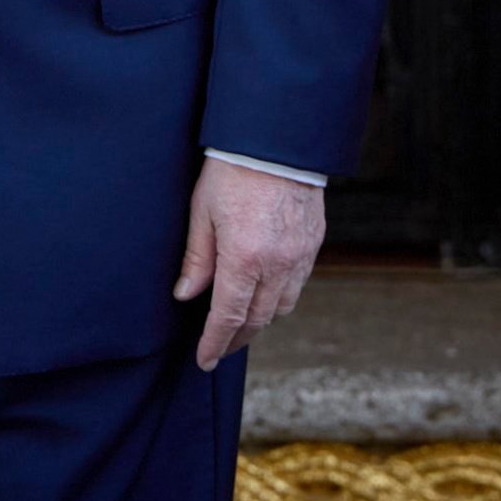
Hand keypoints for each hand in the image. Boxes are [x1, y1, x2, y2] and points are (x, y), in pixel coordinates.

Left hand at [172, 157, 323, 369]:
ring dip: (260, 320)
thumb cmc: (232, 170)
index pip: (229, 316)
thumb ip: (197, 258)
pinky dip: (280, 298)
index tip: (204, 360)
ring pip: (282, 306)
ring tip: (240, 324)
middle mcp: (278, 264)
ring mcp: (300, 256)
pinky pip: (297, 284)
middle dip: (237, 338)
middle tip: (218, 348)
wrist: (277, 141)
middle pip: (258, 319)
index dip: (215, 342)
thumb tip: (186, 295)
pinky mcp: (314, 244)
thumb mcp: (201, 211)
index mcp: (245, 258)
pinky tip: (264, 294)